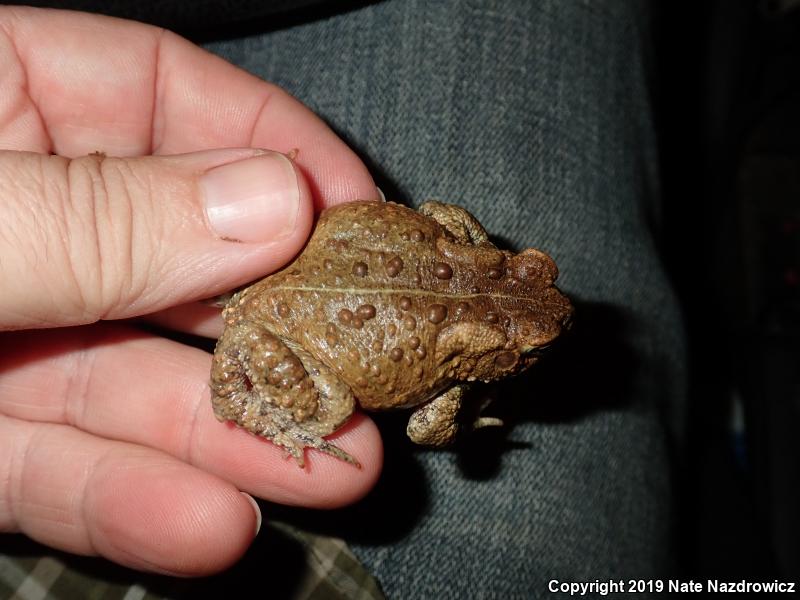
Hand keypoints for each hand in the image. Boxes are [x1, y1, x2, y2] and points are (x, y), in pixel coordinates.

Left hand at [0, 7, 382, 575]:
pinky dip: (130, 498)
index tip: (359, 212)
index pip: (167, 96)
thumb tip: (270, 202)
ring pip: (132, 381)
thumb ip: (96, 214)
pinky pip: (56, 465)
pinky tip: (211, 523)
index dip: (274, 148)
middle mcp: (15, 221)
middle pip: (178, 259)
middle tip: (375, 369)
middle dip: (283, 322)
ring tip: (337, 471)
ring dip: (235, 434)